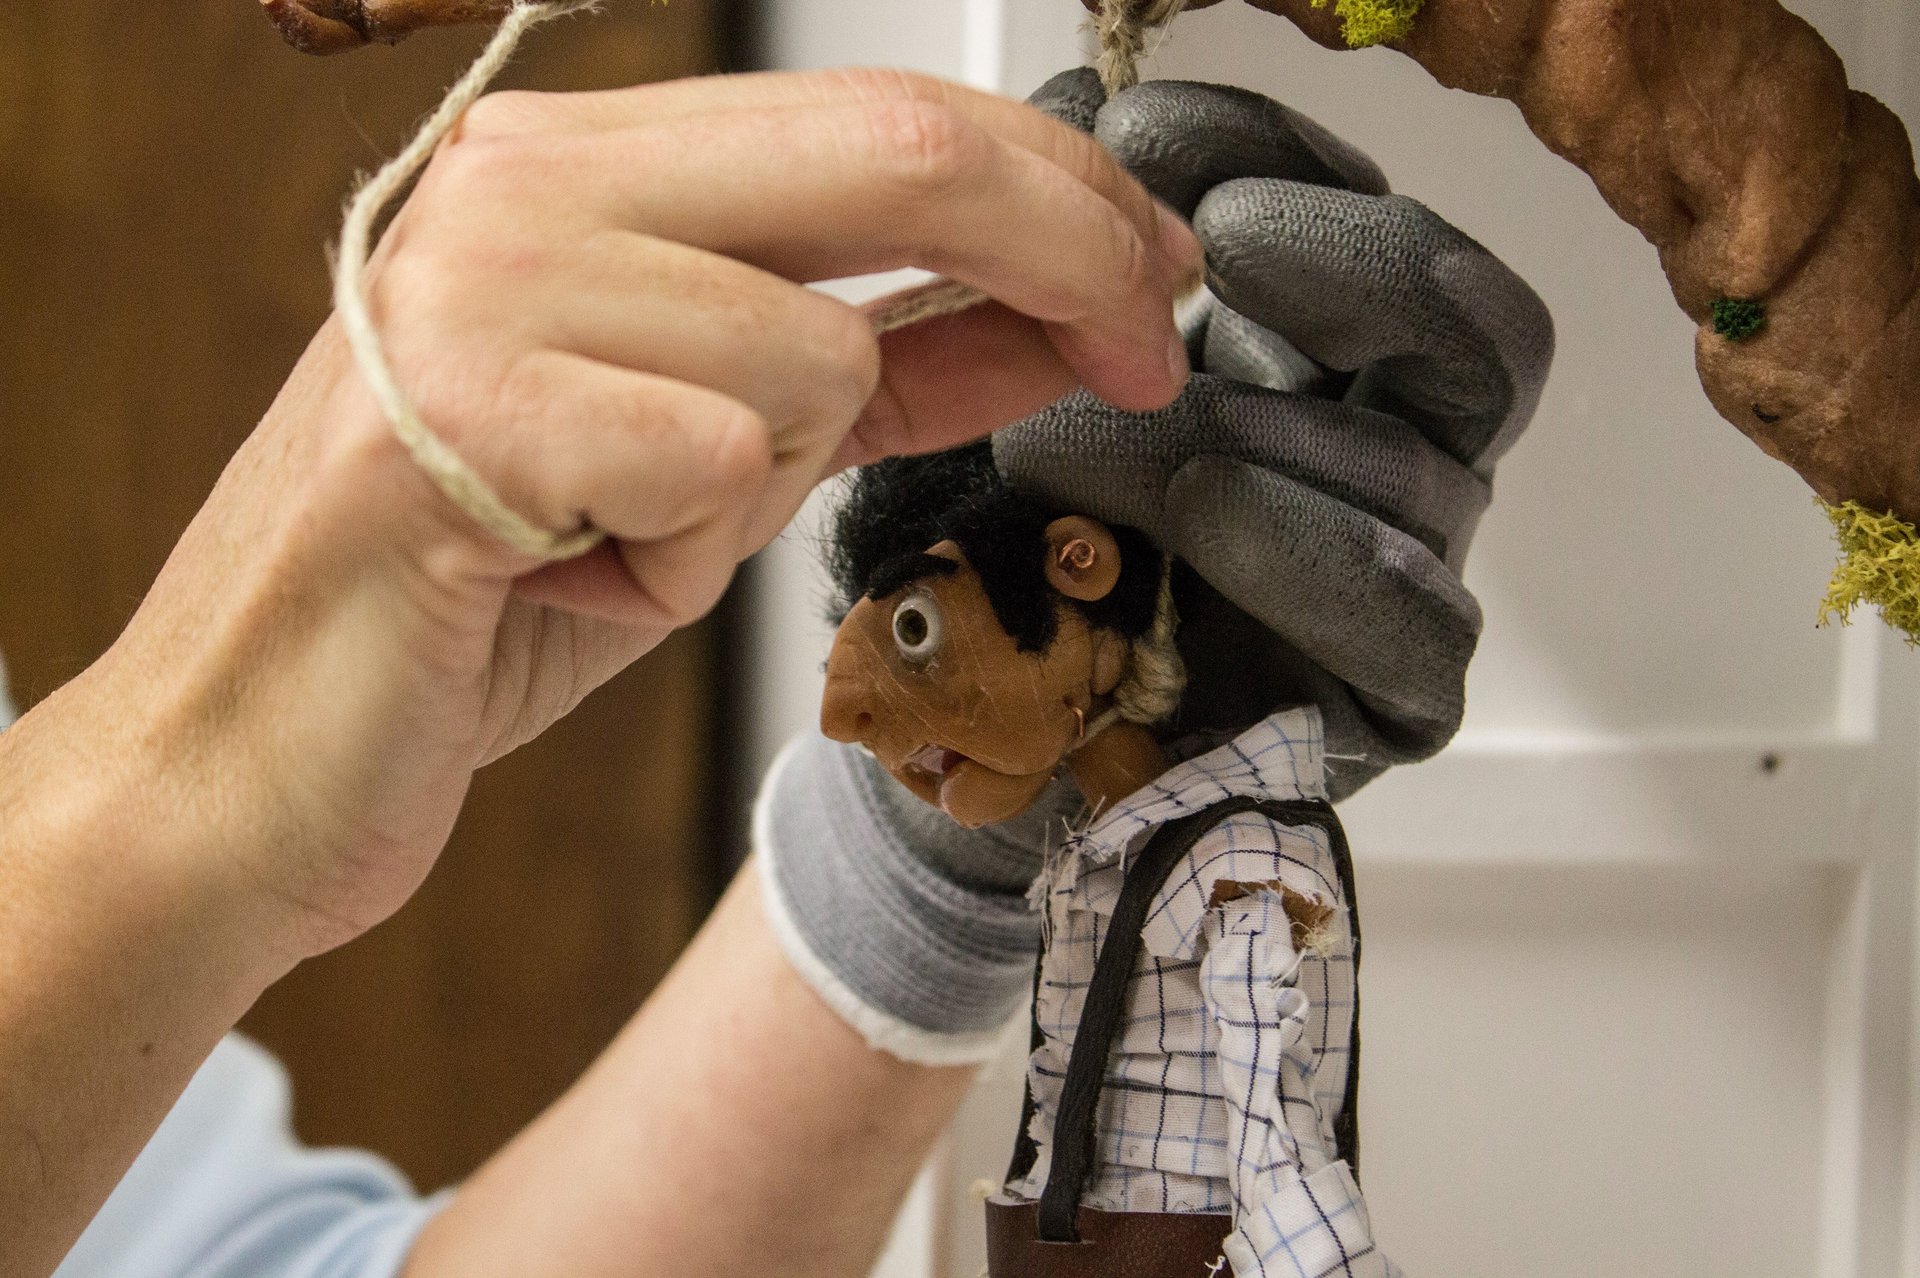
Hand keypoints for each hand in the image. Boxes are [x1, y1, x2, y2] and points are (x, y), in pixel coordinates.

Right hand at [31, 67, 1199, 964]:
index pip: (883, 118)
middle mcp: (523, 186)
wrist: (261, 749)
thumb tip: (1056, 316)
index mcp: (575, 166)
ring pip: (815, 352)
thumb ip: (878, 366)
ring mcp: (480, 282)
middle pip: (895, 151)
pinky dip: (681, 557)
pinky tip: (573, 573)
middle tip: (1146, 344)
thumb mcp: (713, 464)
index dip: (1061, 195)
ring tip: (629, 538)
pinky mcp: (462, 409)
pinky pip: (720, 462)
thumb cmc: (476, 601)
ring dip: (767, 488)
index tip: (1156, 277)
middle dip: (1066, 249)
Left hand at [997, 71, 1553, 798]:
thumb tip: (1074, 107)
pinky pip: (1414, 627)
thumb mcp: (1022, 375)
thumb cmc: (1025, 544)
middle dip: (1355, 264)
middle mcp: (1383, 454)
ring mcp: (1403, 575)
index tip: (1146, 136)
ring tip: (1088, 432)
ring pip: (1416, 474)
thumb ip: (1065, 254)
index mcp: (1318, 361)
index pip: (1364, 226)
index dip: (1278, 164)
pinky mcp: (1391, 699)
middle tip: (1223, 241)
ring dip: (1252, 430)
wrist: (987, 726)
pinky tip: (1212, 513)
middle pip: (1466, 334)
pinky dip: (1315, 561)